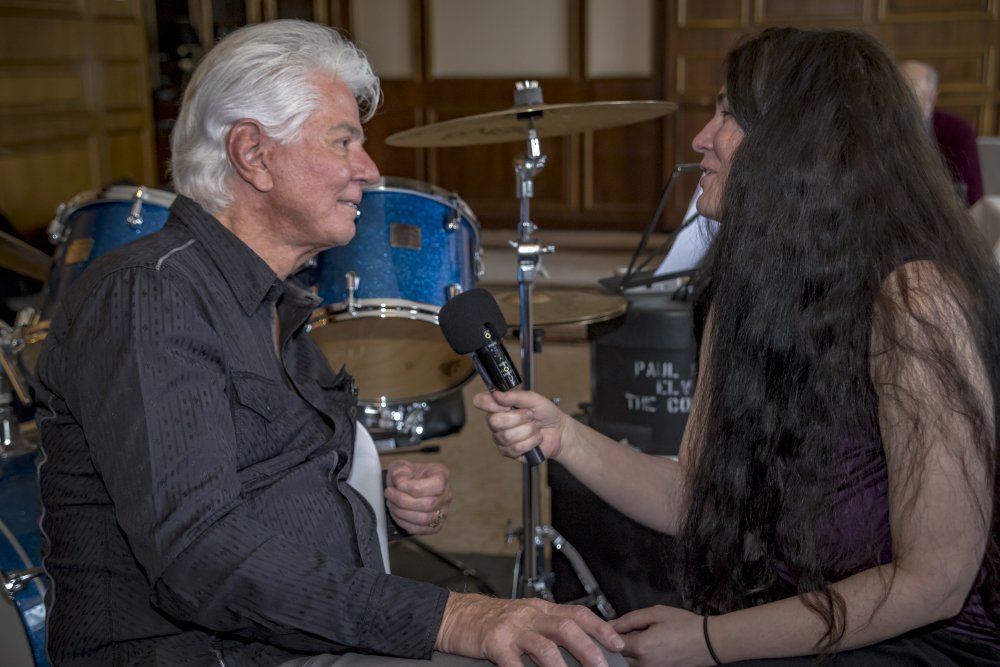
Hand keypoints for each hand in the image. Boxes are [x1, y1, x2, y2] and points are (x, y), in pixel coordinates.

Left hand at [384, 460, 452, 534]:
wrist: (405, 486)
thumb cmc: (406, 475)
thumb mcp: (400, 466)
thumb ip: (399, 472)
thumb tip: (401, 484)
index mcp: (442, 475)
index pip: (436, 485)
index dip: (414, 487)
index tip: (398, 485)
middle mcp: (446, 495)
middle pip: (428, 504)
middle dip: (403, 501)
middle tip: (389, 494)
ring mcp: (443, 512)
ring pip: (423, 519)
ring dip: (401, 512)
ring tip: (391, 503)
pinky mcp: (434, 526)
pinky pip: (418, 529)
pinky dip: (402, 522)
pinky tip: (395, 512)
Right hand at [437, 592, 624, 666]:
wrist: (455, 615)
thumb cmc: (491, 619)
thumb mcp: (524, 617)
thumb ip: (548, 626)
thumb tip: (580, 644)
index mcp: (540, 609)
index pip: (577, 613)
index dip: (600, 627)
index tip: (617, 643)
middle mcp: (529, 615)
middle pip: (566, 627)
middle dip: (588, 648)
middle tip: (602, 665)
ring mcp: (512, 628)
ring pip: (544, 646)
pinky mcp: (494, 643)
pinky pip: (513, 663)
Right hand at [471, 389, 568, 461]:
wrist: (559, 431)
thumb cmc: (546, 413)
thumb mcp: (534, 399)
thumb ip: (515, 396)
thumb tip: (496, 394)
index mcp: (499, 406)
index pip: (481, 401)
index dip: (490, 403)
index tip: (506, 405)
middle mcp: (497, 422)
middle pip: (494, 421)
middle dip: (519, 418)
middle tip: (530, 416)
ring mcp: (501, 438)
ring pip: (507, 436)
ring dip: (528, 430)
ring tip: (535, 427)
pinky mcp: (509, 452)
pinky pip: (515, 448)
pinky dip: (530, 442)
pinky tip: (535, 438)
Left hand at [611, 606, 711, 666]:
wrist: (708, 642)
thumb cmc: (683, 625)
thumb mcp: (655, 613)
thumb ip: (630, 619)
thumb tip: (611, 624)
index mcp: (640, 647)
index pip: (612, 643)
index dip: (608, 633)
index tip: (611, 625)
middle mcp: (643, 664)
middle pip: (618, 656)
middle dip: (617, 643)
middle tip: (626, 629)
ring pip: (628, 663)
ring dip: (628, 651)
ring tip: (640, 636)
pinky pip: (640, 665)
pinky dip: (638, 656)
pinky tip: (648, 645)